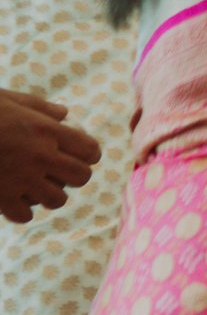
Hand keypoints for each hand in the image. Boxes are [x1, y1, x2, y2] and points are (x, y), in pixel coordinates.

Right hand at [0, 90, 102, 222]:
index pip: (90, 150)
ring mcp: (20, 178)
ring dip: (48, 194)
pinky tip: (12, 197)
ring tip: (33, 185)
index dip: (86, 153)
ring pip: (57, 200)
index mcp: (44, 129)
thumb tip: (65, 114)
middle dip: (73, 175)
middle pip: (82, 177)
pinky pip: (25, 215)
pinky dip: (21, 209)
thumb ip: (39, 107)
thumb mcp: (7, 99)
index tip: (73, 152)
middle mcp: (39, 155)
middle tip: (56, 170)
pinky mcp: (0, 196)